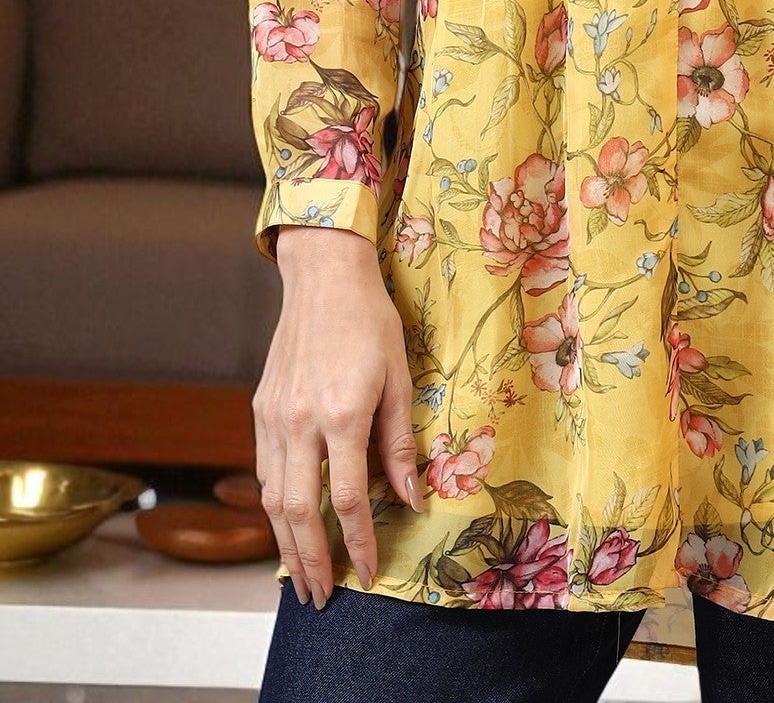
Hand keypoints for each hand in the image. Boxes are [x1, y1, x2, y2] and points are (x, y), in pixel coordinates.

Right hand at [252, 226, 422, 607]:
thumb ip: (399, 442)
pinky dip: (272, 508)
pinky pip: (263, 471)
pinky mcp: (261, 409)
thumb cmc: (370, 321)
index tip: (369, 573)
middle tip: (322, 599)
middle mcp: (301, 422)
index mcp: (342, 415)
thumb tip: (410, 497)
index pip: (348, 499)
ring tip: (301, 577)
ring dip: (285, 544)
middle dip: (311, 562)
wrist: (323, 277)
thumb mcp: (399, 377)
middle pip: (299, 512)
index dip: (359, 543)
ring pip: (271, 499)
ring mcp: (274, 417)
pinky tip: (285, 525)